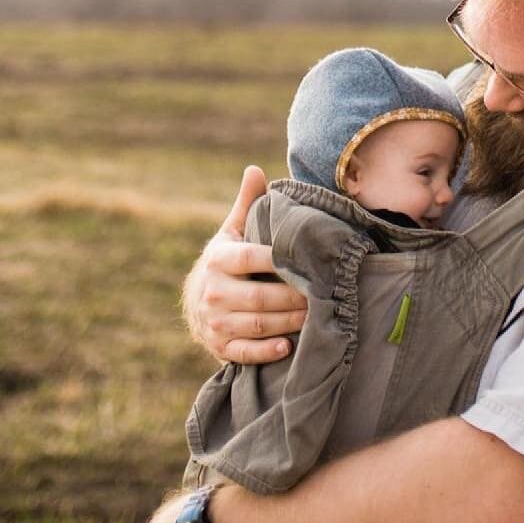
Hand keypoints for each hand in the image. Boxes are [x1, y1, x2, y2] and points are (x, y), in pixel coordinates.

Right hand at [183, 164, 308, 364]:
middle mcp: (213, 292)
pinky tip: (288, 347)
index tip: (309, 259)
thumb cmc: (227, 261)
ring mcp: (215, 322)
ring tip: (317, 316)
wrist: (198, 301)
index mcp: (218, 260)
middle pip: (260, 297)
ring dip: (289, 322)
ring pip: (257, 325)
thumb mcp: (233, 232)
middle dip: (295, 297)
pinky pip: (245, 352)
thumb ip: (247, 204)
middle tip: (326, 293)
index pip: (252, 258)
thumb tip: (255, 169)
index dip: (280, 260)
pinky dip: (267, 351)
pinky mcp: (219, 347)